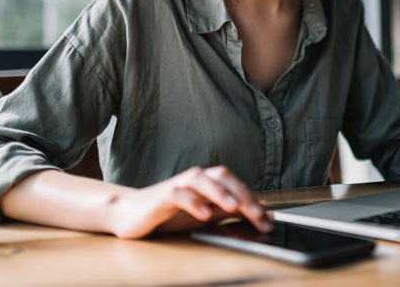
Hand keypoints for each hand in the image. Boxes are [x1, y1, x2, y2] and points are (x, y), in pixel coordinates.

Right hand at [107, 165, 272, 238]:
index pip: (236, 185)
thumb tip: (261, 207)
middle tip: (258, 214)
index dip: (253, 201)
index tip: (267, 222)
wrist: (132, 216)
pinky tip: (204, 214)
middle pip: (223, 177)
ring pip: (201, 180)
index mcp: (208, 182)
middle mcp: (195, 179)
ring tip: (233, 207)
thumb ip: (231, 210)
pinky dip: (193, 202)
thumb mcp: (206, 215)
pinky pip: (178, 194)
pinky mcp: (162, 196)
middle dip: (242, 195)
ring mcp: (178, 185)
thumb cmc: (170, 215)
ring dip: (219, 192)